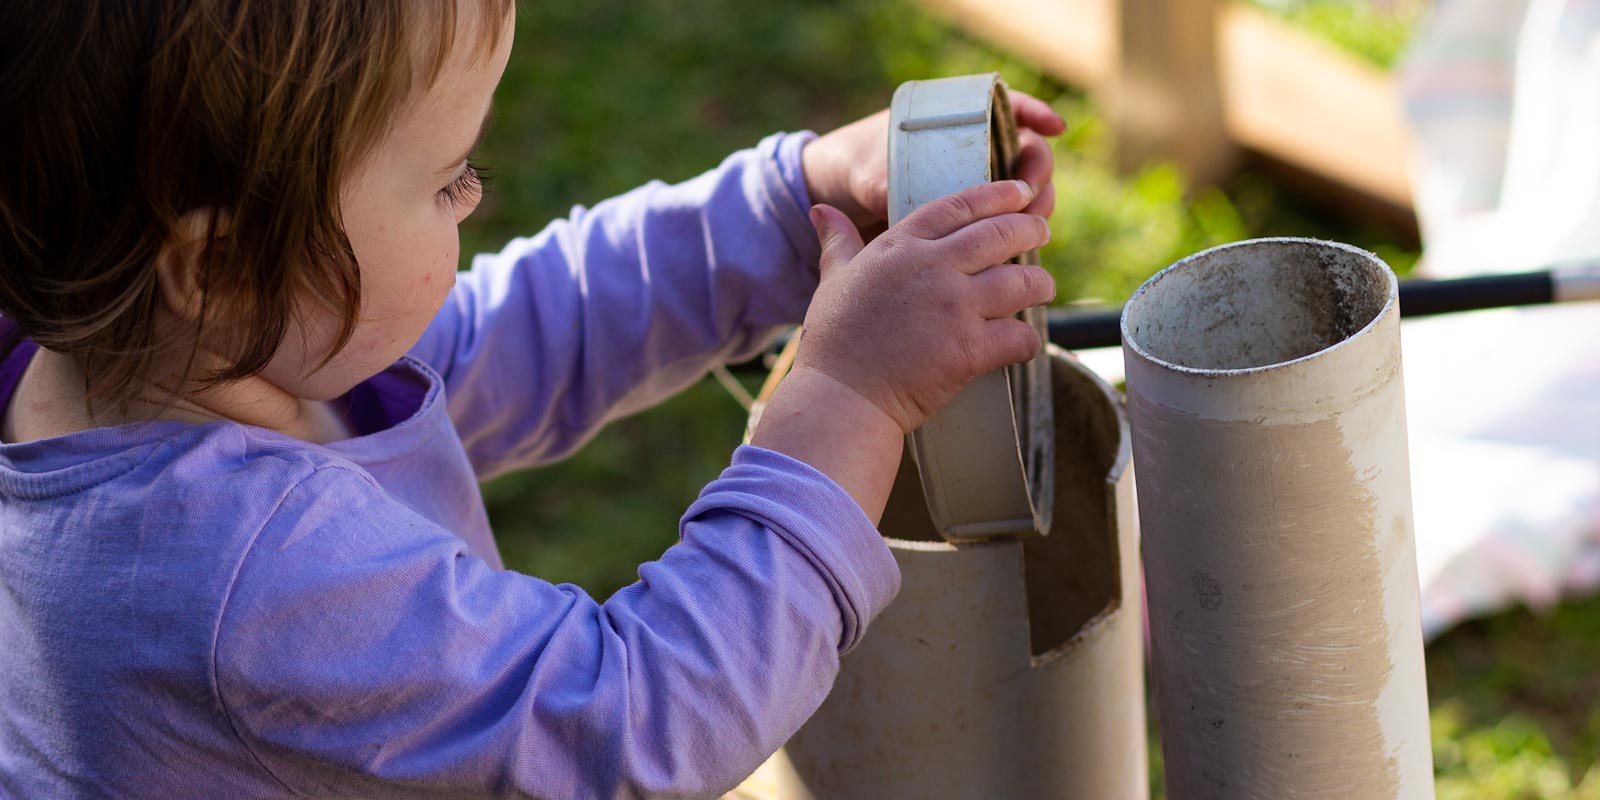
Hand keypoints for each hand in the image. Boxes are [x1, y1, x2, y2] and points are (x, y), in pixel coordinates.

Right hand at [794, 179, 1055, 433]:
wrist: (841, 397)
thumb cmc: (834, 342)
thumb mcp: (832, 280)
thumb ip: (838, 242)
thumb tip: (822, 210)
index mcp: (900, 247)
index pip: (960, 205)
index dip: (998, 195)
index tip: (1021, 193)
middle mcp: (932, 269)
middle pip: (1000, 234)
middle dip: (1030, 228)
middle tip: (1041, 231)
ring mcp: (954, 308)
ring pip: (1021, 282)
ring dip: (1040, 284)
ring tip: (1044, 287)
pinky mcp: (970, 349)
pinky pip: (1020, 336)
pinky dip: (1027, 340)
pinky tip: (1023, 342)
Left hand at [801, 90, 1065, 237]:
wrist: (836, 195)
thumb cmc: (853, 167)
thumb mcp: (864, 174)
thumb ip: (878, 185)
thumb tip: (886, 198)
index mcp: (952, 122)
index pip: (1007, 107)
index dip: (1036, 113)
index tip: (1054, 127)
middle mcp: (970, 151)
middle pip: (1025, 155)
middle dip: (1038, 175)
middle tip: (1033, 199)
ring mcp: (973, 185)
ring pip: (1021, 192)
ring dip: (1034, 208)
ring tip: (1032, 230)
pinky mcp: (970, 221)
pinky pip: (1003, 225)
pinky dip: (1016, 236)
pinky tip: (1020, 254)